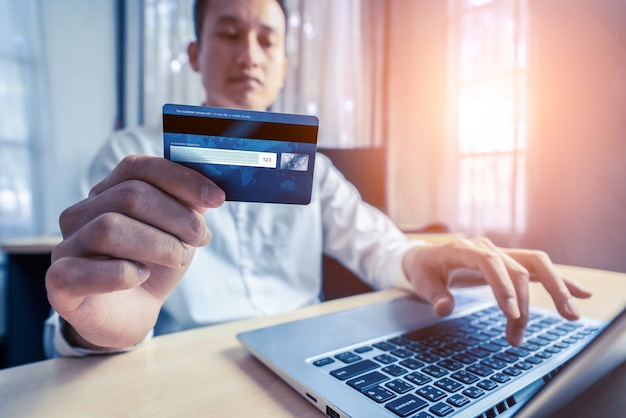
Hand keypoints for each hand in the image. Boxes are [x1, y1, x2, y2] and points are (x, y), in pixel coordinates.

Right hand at [45, 155, 224, 349]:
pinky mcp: (60, 283)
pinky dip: (123, 273)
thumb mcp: (178, 235)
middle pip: (130, 195)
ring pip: (110, 228)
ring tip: (179, 258)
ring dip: (159, 244)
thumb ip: (188, 209)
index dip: (180, 178)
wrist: (132, 316)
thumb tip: (207, 192)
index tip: (217, 198)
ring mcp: (65, 247)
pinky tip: (141, 276)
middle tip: (202, 238)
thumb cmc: (153, 267)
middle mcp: (81, 215)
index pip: (137, 167)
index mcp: (107, 194)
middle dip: (178, 217)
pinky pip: (86, 271)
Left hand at [402, 237, 591, 345]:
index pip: (491, 264)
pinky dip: (559, 281)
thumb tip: (444, 309)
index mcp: (465, 250)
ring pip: (536, 265)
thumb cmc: (424, 269)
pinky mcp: (509, 263)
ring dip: (555, 289)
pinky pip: (538, 269)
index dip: (504, 288)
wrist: (425, 256)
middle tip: (520, 334)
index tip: (511, 314)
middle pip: (519, 268)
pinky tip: (580, 294)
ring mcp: (501, 253)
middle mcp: (487, 248)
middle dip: (525, 302)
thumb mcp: (421, 282)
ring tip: (570, 316)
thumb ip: (434, 295)